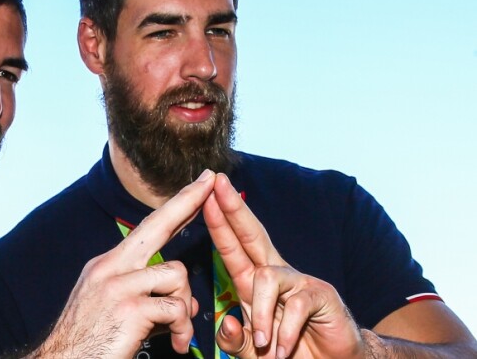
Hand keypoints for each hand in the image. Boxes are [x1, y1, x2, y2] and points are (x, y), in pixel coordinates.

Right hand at [31, 169, 215, 358]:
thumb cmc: (89, 345)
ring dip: (185, 305)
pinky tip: (177, 342)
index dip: (174, 206)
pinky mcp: (129, 308)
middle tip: (209, 180)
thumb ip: (150, 298)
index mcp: (109, 265)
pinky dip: (182, 327)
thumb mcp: (115, 310)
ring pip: (176, 274)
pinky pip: (175, 307)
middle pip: (157, 223)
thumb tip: (185, 302)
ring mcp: (118, 285)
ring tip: (180, 331)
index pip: (148, 228)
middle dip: (187, 199)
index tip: (195, 187)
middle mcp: (111, 267)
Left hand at [204, 173, 364, 358]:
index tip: (204, 196)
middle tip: (218, 183)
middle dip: (234, 208)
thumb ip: (235, 339)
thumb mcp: (252, 352)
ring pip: (267, 277)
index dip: (219, 222)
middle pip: (252, 234)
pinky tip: (283, 347)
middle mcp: (274, 274)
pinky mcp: (320, 294)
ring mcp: (298, 281)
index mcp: (254, 282)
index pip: (233, 246)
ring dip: (261, 315)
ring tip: (264, 346)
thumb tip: (226, 323)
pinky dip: (285, 331)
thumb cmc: (287, 354)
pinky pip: (295, 304)